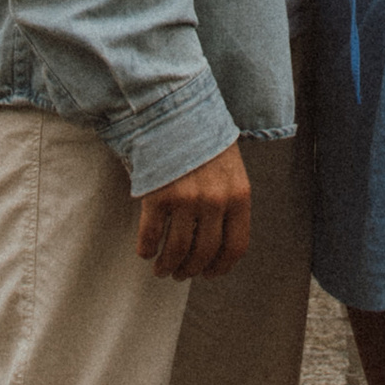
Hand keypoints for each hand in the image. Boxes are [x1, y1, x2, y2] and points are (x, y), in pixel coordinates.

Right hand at [135, 142, 250, 277]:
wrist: (176, 110)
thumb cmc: (204, 140)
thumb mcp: (231, 169)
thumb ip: (229, 201)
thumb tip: (218, 241)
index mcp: (240, 195)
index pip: (236, 246)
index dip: (221, 267)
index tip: (209, 274)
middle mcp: (216, 201)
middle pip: (204, 253)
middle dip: (190, 270)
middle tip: (180, 274)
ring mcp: (187, 199)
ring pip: (177, 250)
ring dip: (168, 266)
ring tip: (162, 269)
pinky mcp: (159, 195)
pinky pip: (151, 235)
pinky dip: (146, 249)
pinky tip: (145, 251)